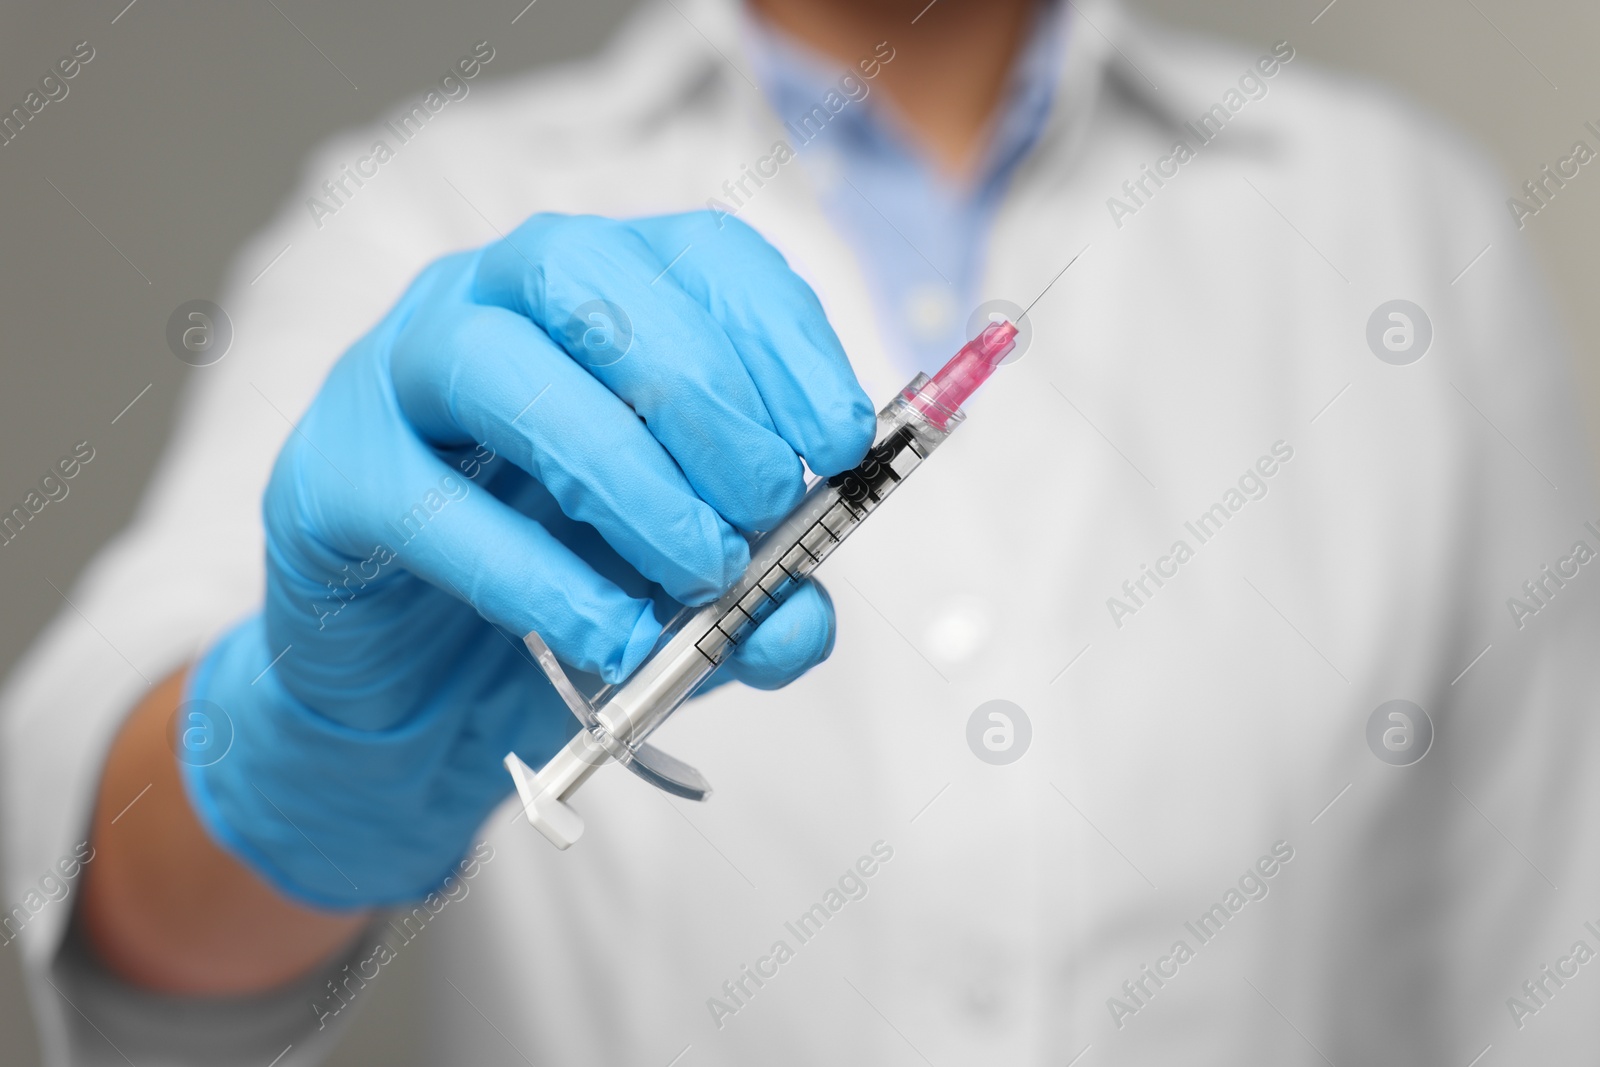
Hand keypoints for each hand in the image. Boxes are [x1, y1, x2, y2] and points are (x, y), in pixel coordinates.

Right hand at [183, 212, 875, 908]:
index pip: (697, 256)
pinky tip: (609, 637)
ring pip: (496, 365)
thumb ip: (757, 601)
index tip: (842, 438)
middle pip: (590, 276)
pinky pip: (423, 504)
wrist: (416, 699)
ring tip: (700, 572)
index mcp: (596, 301)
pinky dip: (532, 576)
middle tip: (767, 504)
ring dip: (623, 471)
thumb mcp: (690, 599)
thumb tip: (801, 618)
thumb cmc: (565, 598)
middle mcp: (489, 305)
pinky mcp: (329, 480)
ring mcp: (390, 379)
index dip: (778, 337)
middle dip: (702, 390)